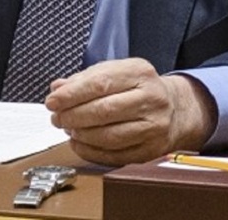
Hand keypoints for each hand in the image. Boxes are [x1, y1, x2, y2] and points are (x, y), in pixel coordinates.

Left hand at [44, 58, 217, 165]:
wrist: (175, 109)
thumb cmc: (139, 89)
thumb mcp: (116, 72)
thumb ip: (85, 79)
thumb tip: (58, 89)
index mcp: (140, 73)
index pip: (100, 83)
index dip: (71, 95)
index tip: (52, 101)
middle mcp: (151, 98)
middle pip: (103, 111)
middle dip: (72, 116)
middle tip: (56, 117)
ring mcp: (154, 126)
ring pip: (108, 136)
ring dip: (80, 135)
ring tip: (68, 129)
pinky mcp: (151, 149)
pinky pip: (114, 155)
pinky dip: (90, 151)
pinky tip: (79, 143)